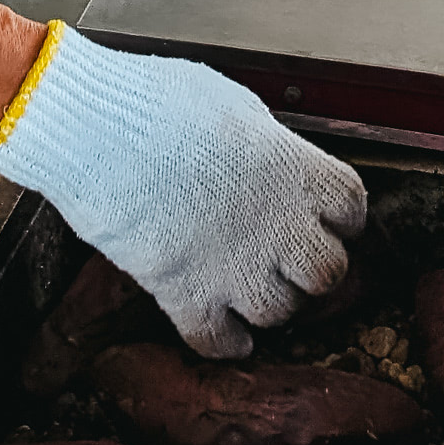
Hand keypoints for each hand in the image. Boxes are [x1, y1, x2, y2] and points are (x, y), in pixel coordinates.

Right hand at [0, 25, 365, 358]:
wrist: (93, 127)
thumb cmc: (157, 101)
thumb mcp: (235, 106)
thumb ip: (267, 145)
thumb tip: (271, 161)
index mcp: (295, 170)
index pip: (350, 208)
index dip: (337, 217)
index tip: (324, 218)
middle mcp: (277, 224)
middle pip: (327, 272)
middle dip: (309, 268)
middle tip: (287, 259)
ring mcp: (234, 265)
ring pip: (278, 312)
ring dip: (266, 303)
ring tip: (248, 287)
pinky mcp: (185, 292)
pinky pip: (219, 342)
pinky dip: (225, 343)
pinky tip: (224, 334)